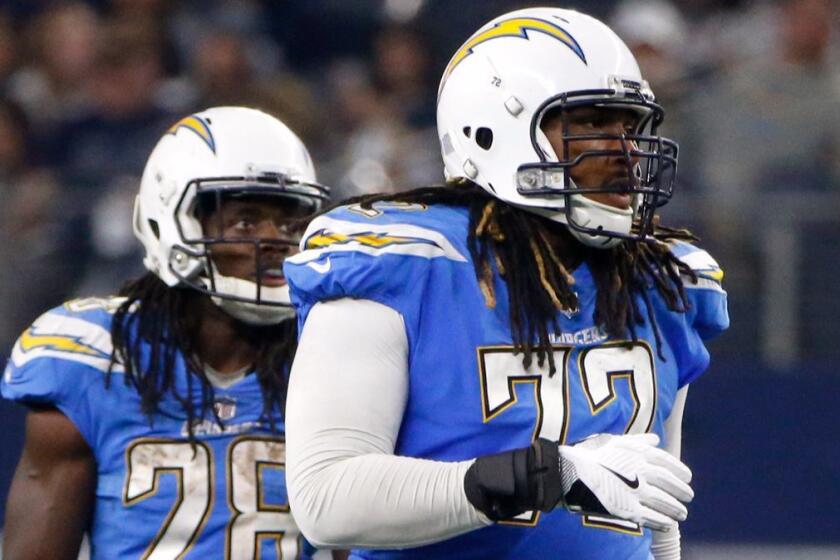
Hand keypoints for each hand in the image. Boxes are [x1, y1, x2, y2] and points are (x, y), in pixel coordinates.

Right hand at [558, 433, 693, 530]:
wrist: (569, 472)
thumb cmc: (589, 453)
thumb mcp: (613, 440)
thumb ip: (637, 441)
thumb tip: (655, 439)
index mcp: (639, 454)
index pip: (668, 463)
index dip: (681, 471)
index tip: (688, 477)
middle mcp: (641, 472)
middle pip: (670, 484)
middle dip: (682, 491)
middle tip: (689, 496)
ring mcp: (636, 492)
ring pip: (664, 502)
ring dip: (676, 509)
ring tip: (682, 514)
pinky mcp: (627, 509)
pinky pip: (651, 518)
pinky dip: (663, 522)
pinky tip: (669, 524)